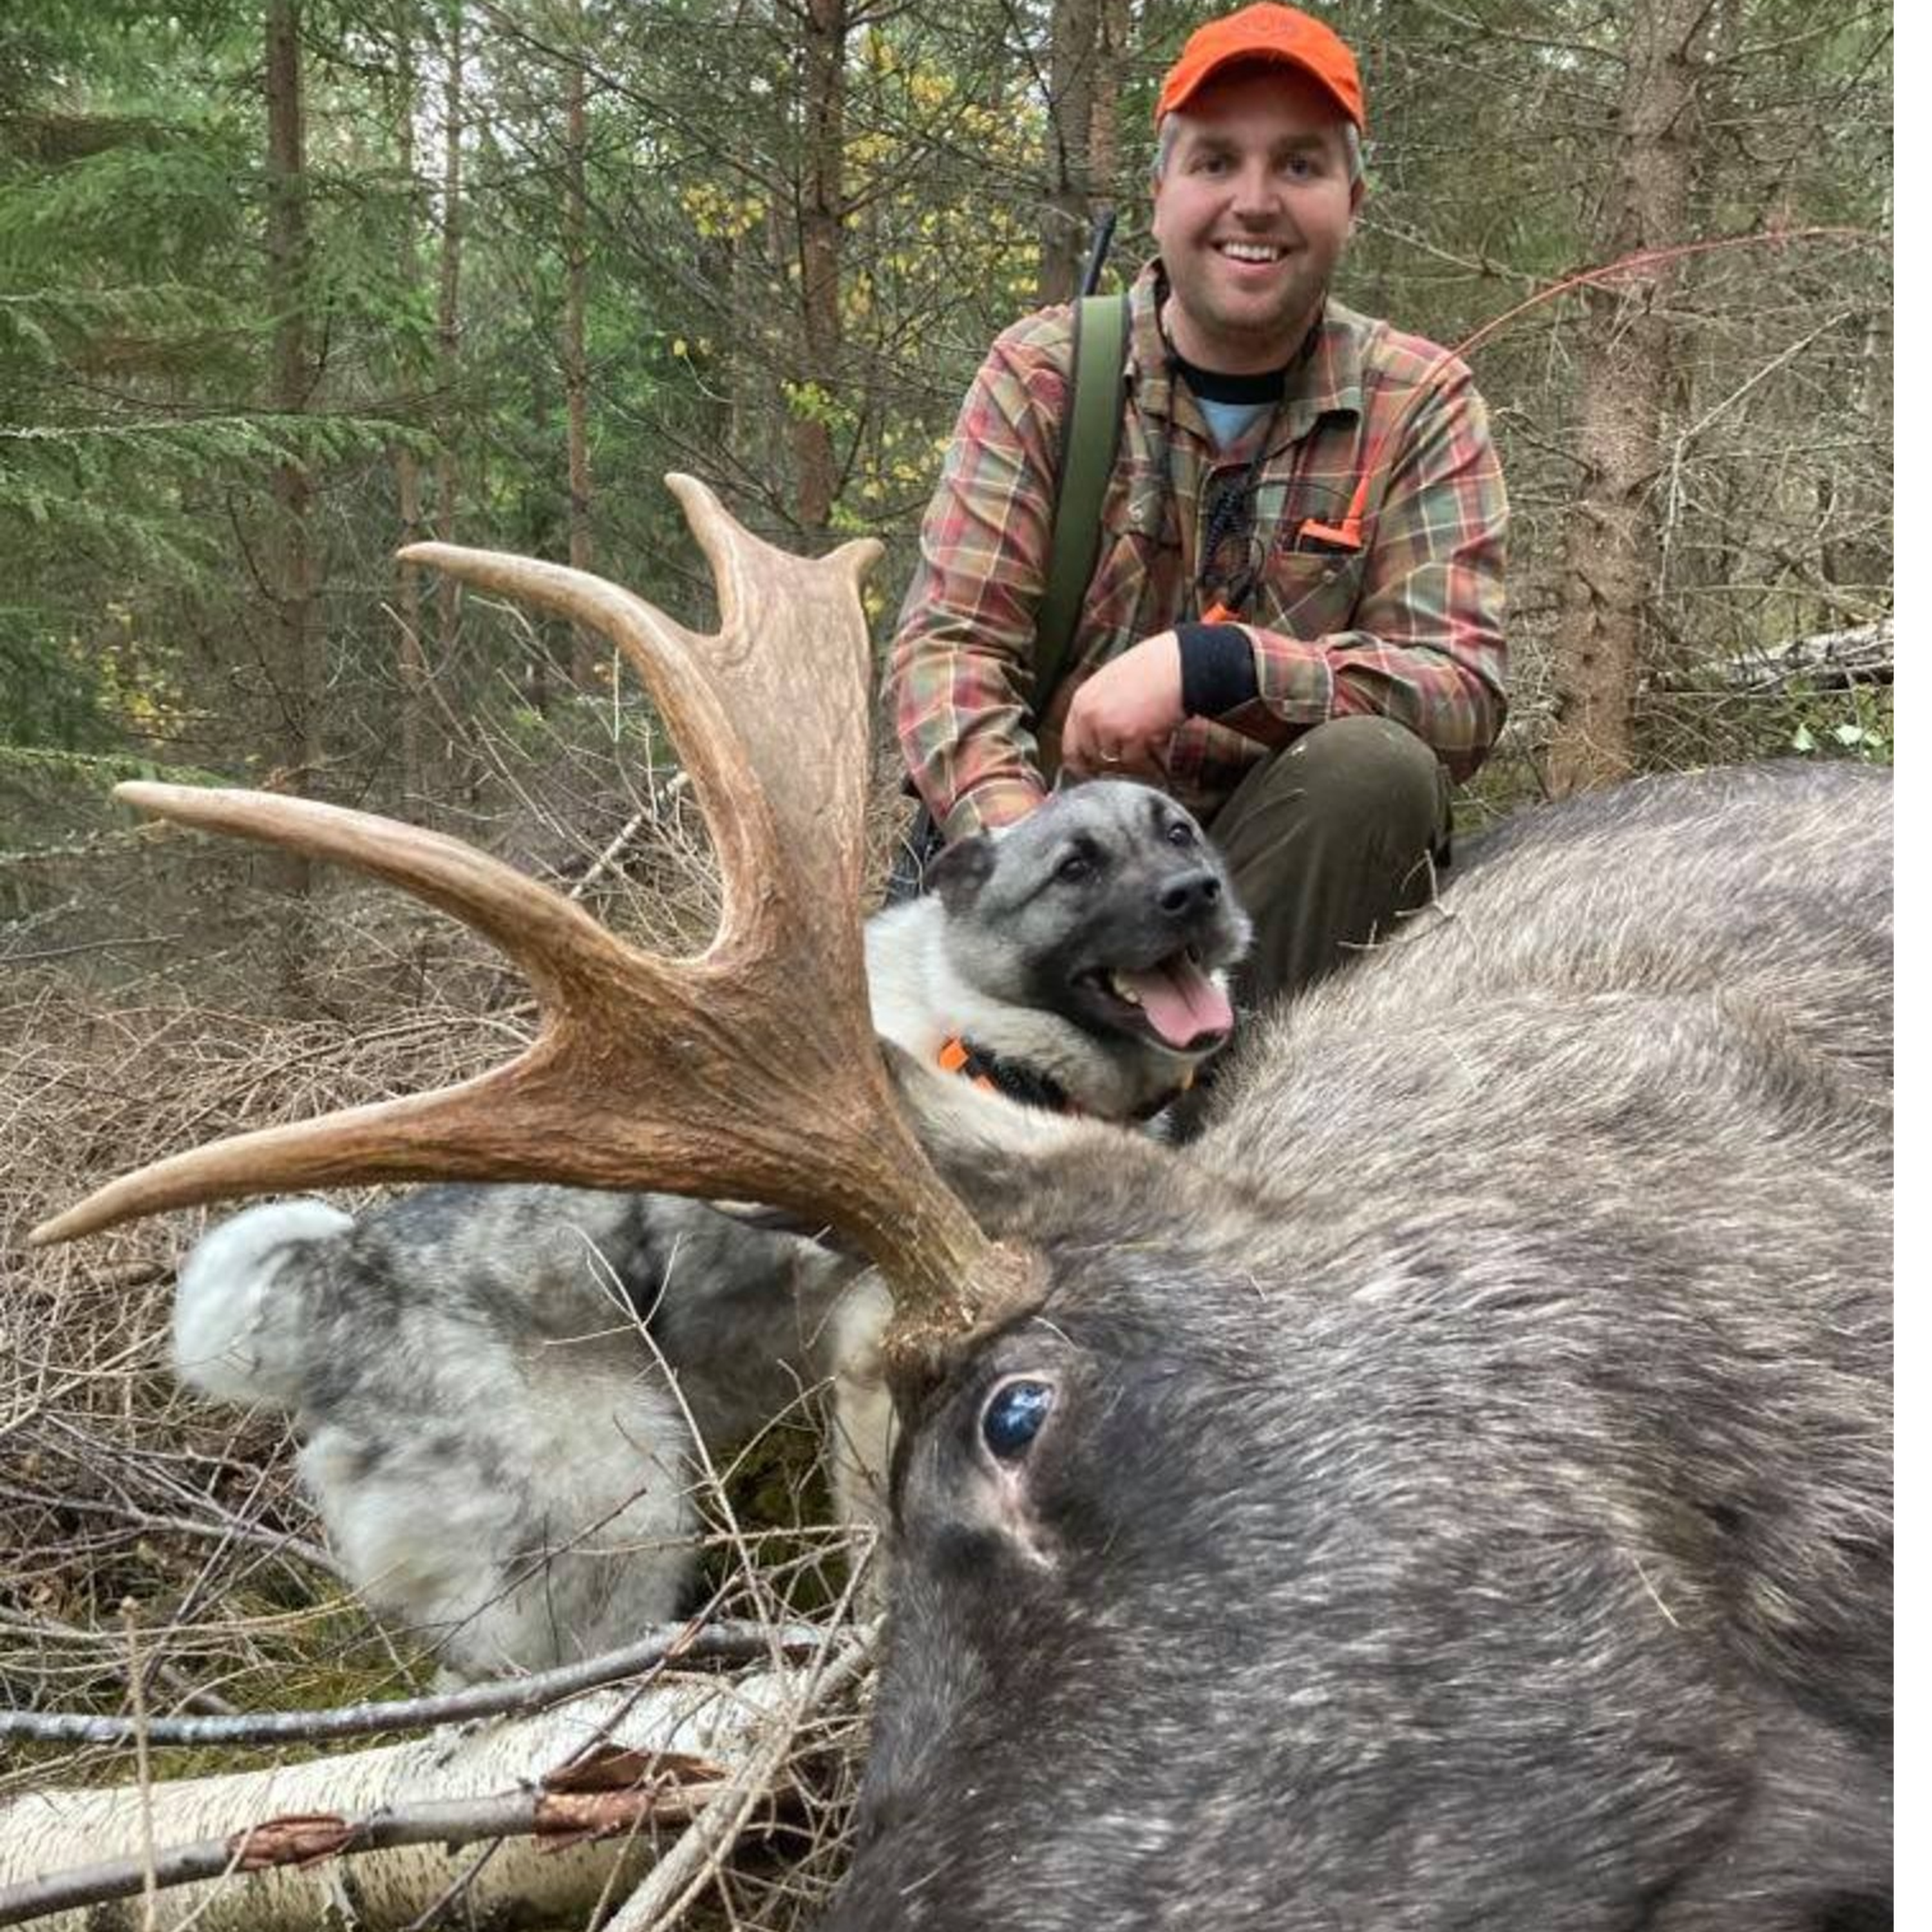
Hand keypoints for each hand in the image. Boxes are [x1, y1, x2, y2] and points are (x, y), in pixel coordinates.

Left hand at [1060, 633, 1183, 780]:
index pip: (1070, 745)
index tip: (1087, 768)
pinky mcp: (1131, 737)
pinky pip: (1135, 758)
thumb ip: (1097, 708)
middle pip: (1093, 755)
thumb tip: (1096, 734)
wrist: (1180, 665)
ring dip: (1131, 750)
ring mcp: (1109, 728)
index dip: (1080, 760)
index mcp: (1082, 700)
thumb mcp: (1110, 681)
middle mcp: (1091, 716)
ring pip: (1115, 758)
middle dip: (1111, 755)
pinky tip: (1156, 730)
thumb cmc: (1152, 668)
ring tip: (1146, 727)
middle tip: (1129, 744)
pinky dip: (1147, 751)